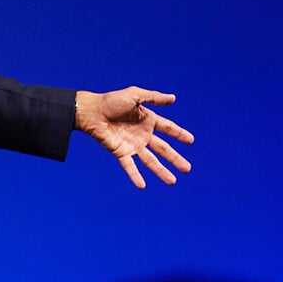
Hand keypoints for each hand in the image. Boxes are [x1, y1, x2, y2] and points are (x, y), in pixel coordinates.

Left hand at [75, 86, 193, 187]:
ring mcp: (132, 145)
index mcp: (147, 120)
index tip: (191, 140)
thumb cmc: (111, 101)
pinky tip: (142, 185)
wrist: (91, 111)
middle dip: (175, 159)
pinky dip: (135, 175)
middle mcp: (142, 134)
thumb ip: (153, 97)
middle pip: (163, 149)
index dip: (179, 134)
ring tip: (173, 181)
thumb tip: (173, 98)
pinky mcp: (121, 152)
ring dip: (161, 171)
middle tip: (187, 169)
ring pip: (150, 161)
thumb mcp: (134, 95)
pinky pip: (130, 166)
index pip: (168, 128)